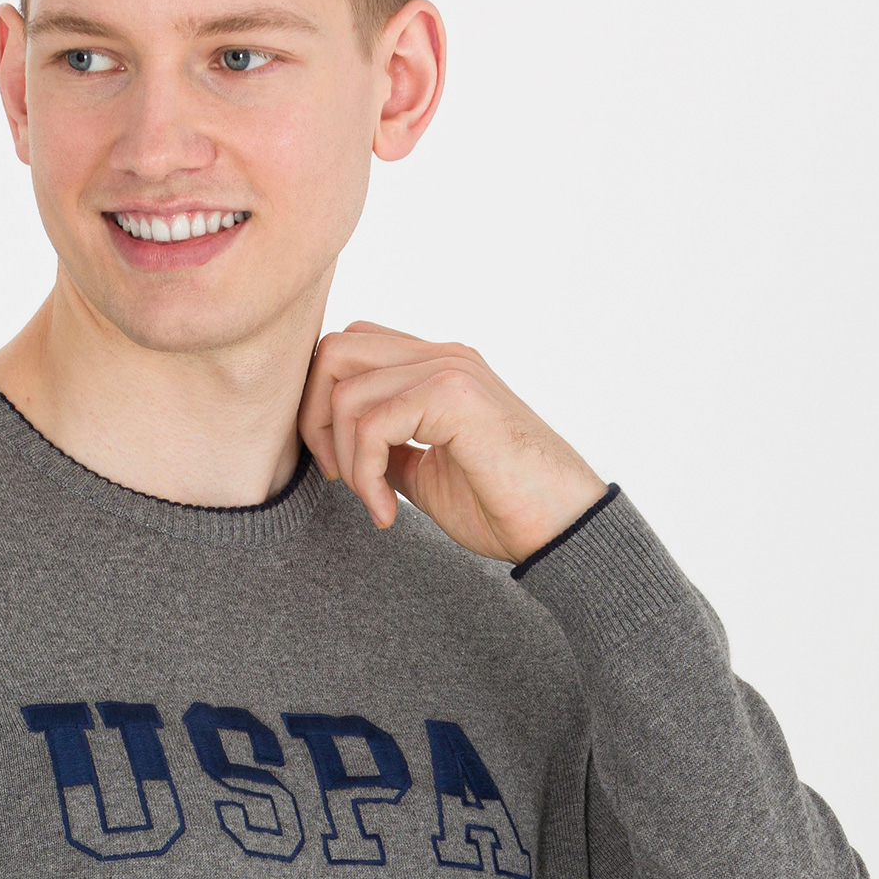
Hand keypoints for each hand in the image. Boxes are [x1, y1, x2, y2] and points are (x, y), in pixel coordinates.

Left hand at [299, 323, 608, 563]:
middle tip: (339, 478)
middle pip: (335, 349)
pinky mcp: (454, 395)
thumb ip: (387, 449)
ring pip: (345, 388)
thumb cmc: (503, 507)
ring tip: (374, 502)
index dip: (324, 405)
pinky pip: (372, 423)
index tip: (342, 470)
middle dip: (316, 419)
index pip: (351, 349)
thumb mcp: (426, 474)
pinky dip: (364, 473)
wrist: (562, 529)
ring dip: (343, 456)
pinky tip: (388, 511)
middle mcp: (442, 355)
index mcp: (436, 366)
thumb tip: (340, 449)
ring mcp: (449, 369)